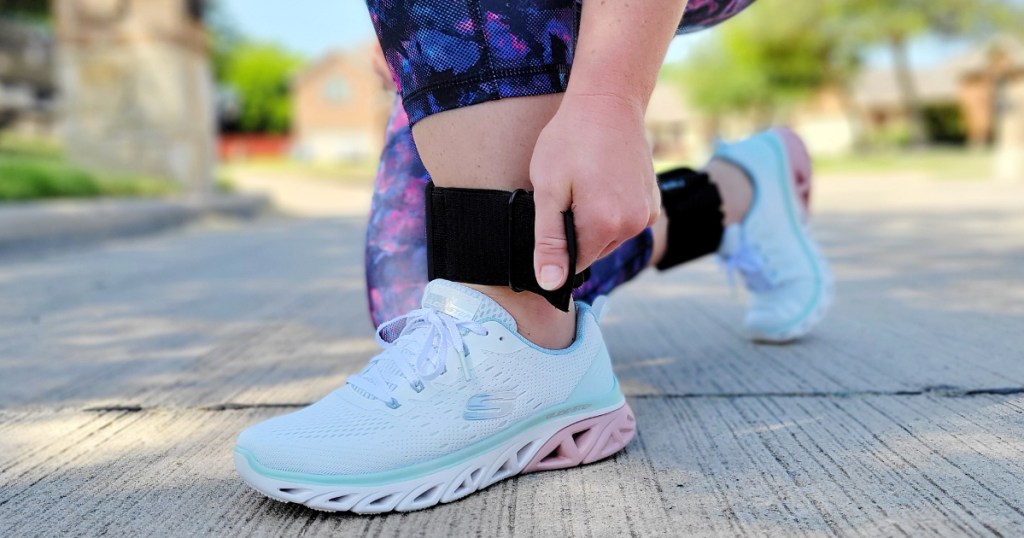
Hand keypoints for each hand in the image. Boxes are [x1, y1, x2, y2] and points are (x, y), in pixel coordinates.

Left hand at [530, 94, 660, 290]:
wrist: (609, 99)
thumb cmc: (571, 138)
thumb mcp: (548, 189)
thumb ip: (549, 240)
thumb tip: (551, 284)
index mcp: (606, 224)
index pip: (575, 263)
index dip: (557, 247)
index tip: (551, 216)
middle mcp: (634, 224)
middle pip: (594, 250)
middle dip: (576, 230)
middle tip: (566, 192)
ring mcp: (648, 212)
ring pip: (610, 236)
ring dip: (594, 220)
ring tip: (584, 183)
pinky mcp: (654, 200)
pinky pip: (626, 220)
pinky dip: (611, 209)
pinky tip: (601, 180)